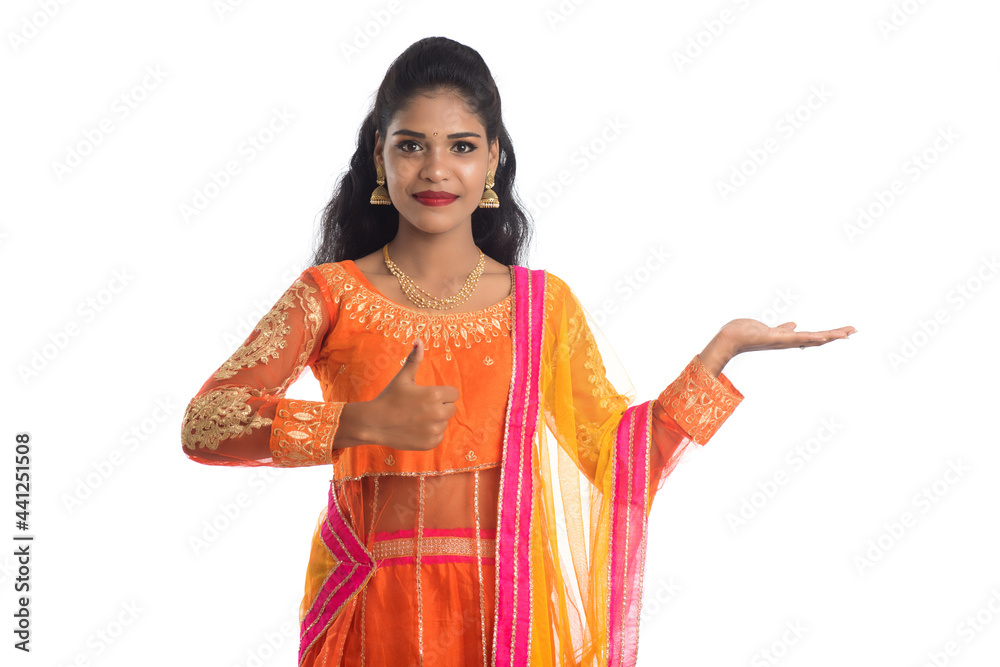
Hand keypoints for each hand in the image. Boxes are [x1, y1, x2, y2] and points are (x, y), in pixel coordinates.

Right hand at [367, 337, 458, 451]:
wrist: (374, 423)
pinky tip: (415, 429)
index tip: (427, 395)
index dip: (442, 394)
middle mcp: (438, 413)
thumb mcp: (403, 377)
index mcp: (435, 395)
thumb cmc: (389, 397)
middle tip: (421, 407)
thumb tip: (419, 341)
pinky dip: (430, 434)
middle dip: (440, 407)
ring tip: (416, 418)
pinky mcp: (430, 443)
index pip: (453, 394)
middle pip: (451, 408)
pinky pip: (439, 436)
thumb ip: (414, 359)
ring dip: (435, 420)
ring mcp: (434, 430)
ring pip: (445, 422)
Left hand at [720, 319, 856, 355]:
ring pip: (810, 339)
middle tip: (853, 330)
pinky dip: (809, 338)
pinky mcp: (775, 338)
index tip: (844, 331)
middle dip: (835, 335)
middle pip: (817, 339)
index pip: (813, 337)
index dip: (829, 335)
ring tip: (845, 333)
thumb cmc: (747, 333)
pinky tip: (821, 336)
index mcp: (788, 338)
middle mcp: (788, 342)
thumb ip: (783, 328)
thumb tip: (794, 324)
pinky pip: (796, 338)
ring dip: (828, 336)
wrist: (732, 337)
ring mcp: (783, 341)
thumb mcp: (769, 328)